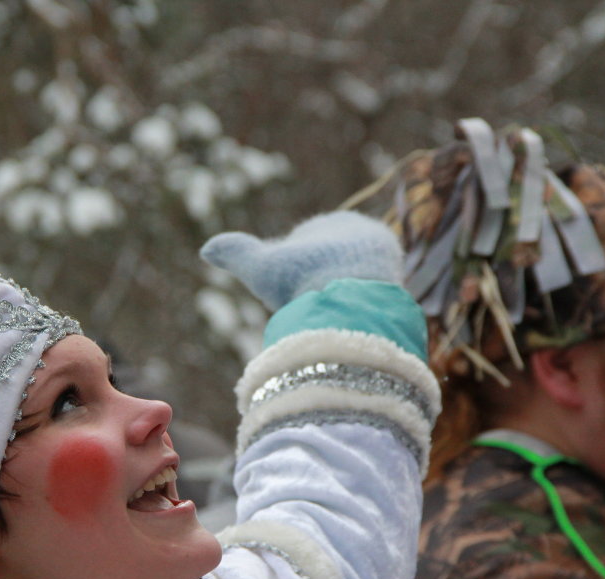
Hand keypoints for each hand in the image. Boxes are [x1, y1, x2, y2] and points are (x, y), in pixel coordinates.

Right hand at [199, 210, 402, 311]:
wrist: (354, 305)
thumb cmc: (305, 279)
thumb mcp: (262, 264)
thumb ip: (235, 253)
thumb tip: (206, 249)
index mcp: (342, 223)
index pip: (307, 247)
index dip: (289, 272)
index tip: (285, 293)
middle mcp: (370, 241)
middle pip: (329, 269)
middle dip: (312, 288)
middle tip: (302, 310)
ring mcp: (387, 269)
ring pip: (345, 290)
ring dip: (329, 305)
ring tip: (319, 321)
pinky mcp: (397, 295)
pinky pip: (362, 308)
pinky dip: (346, 317)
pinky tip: (340, 328)